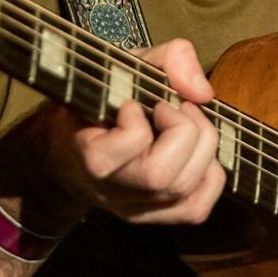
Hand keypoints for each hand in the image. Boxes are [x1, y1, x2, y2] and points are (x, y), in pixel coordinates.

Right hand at [36, 37, 226, 226]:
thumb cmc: (100, 101)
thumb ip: (167, 59)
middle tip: (173, 108)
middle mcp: (111, 190)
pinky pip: (197, 208)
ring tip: (186, 123)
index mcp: (89, 154)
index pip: (127, 144)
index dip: (138, 117)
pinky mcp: (155, 218)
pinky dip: (210, 176)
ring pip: (184, 190)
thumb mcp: (125, 65)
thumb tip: (203, 92)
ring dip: (202, 147)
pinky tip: (196, 153)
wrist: (67, 149)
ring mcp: (134, 209)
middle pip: (162, 176)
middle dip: (183, 130)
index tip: (132, 103)